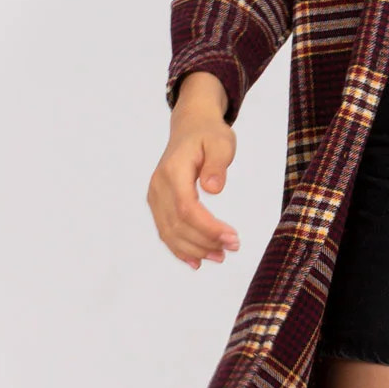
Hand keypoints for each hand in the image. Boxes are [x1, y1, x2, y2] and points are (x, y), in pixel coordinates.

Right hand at [149, 73, 242, 268]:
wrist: (190, 126)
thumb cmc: (209, 134)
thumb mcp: (221, 142)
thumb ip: (218, 164)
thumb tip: (214, 188)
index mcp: (173, 172)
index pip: (187, 209)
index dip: (208, 228)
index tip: (233, 238)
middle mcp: (158, 186)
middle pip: (177, 225)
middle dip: (205, 242)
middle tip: (233, 248)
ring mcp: (155, 196)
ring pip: (169, 232)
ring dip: (194, 249)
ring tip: (220, 256)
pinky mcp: (158, 203)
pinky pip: (165, 231)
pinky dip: (179, 249)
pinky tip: (196, 261)